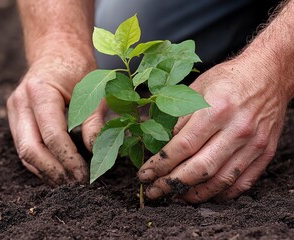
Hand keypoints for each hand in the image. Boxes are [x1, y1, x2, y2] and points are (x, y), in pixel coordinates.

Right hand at [7, 51, 104, 185]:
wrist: (58, 51)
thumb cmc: (79, 68)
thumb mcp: (94, 91)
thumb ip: (94, 122)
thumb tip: (95, 152)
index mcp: (40, 91)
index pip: (52, 135)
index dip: (68, 159)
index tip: (84, 175)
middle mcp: (21, 102)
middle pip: (30, 148)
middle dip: (53, 171)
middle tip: (76, 184)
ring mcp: (15, 110)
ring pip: (24, 151)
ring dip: (46, 170)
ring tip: (68, 182)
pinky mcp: (17, 117)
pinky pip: (25, 145)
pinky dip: (40, 162)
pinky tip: (57, 170)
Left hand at [138, 56, 287, 202]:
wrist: (267, 75)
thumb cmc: (228, 79)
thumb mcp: (197, 88)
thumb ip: (178, 117)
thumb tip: (160, 144)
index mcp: (216, 109)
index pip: (182, 146)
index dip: (160, 164)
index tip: (145, 174)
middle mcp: (237, 129)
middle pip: (200, 168)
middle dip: (172, 184)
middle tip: (155, 191)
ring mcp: (254, 144)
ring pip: (220, 181)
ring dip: (194, 194)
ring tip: (176, 196)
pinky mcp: (265, 153)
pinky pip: (242, 183)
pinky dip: (221, 194)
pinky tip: (204, 194)